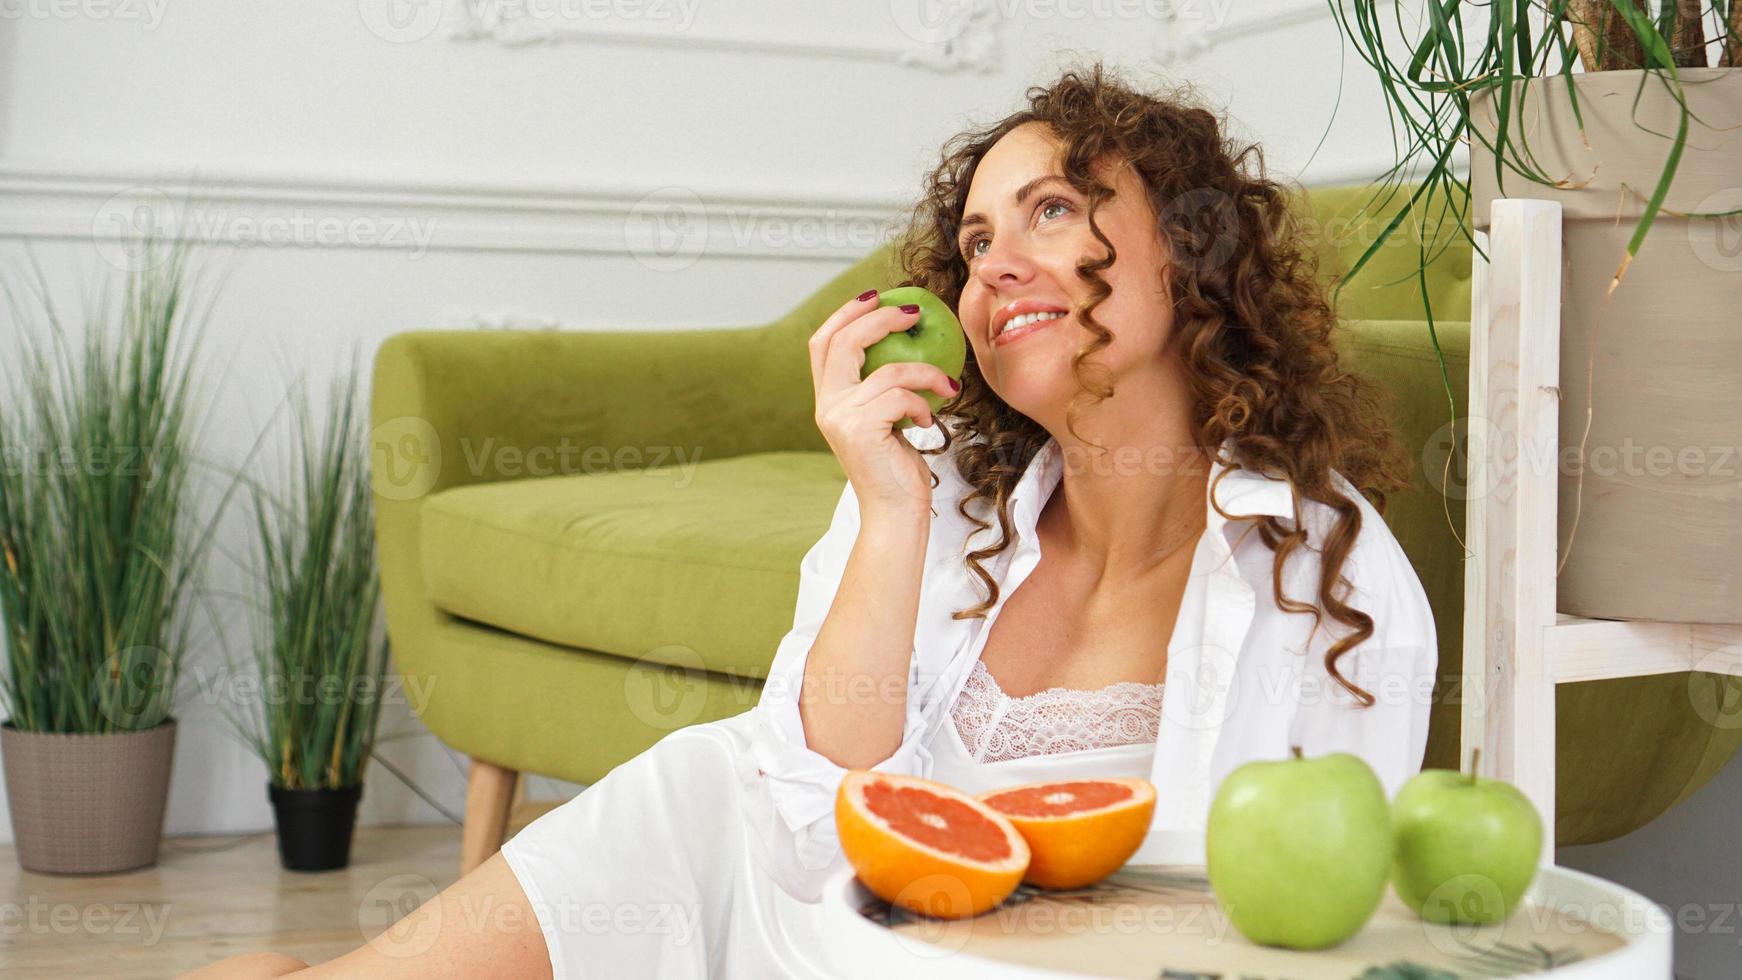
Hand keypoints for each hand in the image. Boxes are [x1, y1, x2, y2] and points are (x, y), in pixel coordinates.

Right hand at [809, 289, 958, 521]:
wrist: (896, 513)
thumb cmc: (897, 468)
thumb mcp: (886, 420)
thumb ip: (881, 389)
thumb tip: (906, 344)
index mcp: (828, 400)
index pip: (823, 342)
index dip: (846, 312)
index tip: (876, 295)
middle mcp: (827, 406)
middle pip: (843, 341)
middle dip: (880, 319)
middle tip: (914, 314)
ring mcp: (839, 418)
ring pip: (887, 371)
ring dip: (925, 373)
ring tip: (947, 385)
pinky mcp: (860, 430)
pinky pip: (900, 396)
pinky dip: (923, 403)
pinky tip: (930, 421)